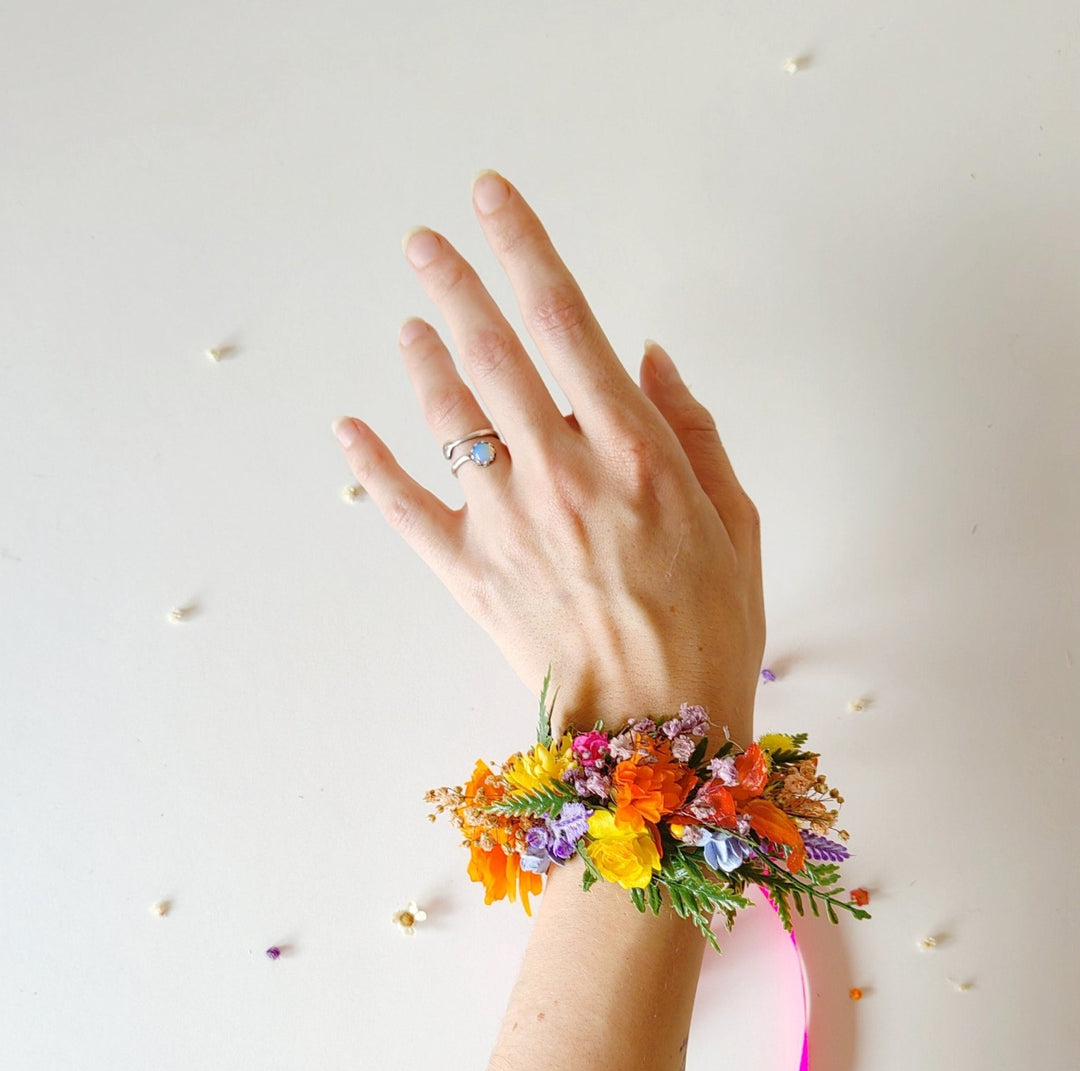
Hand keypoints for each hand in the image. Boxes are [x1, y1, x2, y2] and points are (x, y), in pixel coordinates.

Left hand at [332, 170, 765, 748]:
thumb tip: (646, 356)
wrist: (658, 732)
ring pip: (449, 418)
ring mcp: (507, 524)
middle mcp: (560, 473)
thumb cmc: (710, 628)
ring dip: (424, 360)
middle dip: (453, 284)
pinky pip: (408, 510)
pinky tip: (350, 428)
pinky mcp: (471, 574)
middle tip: (423, 241)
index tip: (491, 198)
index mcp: (633, 452)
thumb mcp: (736, 520)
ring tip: (409, 322)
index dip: (523, 248)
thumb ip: (690, 429)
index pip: (566, 321)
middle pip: (492, 353)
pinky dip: (374, 467)